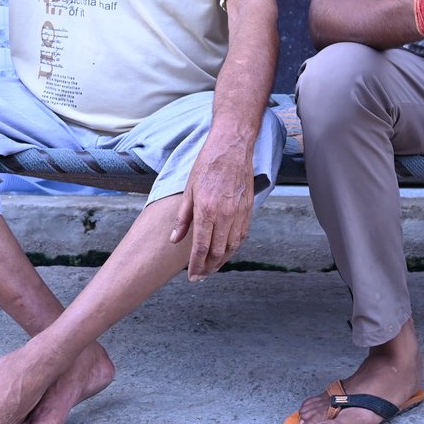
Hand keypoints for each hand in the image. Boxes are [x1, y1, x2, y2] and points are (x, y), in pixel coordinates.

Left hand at [169, 135, 255, 279]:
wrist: (232, 147)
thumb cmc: (207, 165)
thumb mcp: (188, 190)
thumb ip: (182, 218)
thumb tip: (175, 239)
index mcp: (207, 211)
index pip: (201, 248)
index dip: (196, 265)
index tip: (192, 276)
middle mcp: (225, 215)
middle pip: (218, 252)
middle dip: (208, 268)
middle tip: (200, 276)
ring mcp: (239, 213)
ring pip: (232, 247)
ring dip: (222, 261)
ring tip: (212, 267)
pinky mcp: (248, 210)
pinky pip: (242, 236)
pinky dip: (233, 248)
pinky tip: (226, 252)